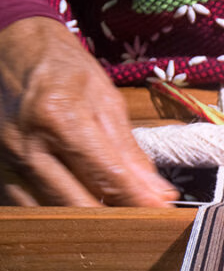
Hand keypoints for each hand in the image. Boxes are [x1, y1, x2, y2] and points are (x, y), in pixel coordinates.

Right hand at [0, 17, 176, 205]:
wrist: (11, 49)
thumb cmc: (62, 69)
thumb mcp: (105, 100)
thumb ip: (130, 151)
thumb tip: (157, 192)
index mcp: (59, 118)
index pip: (106, 176)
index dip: (138, 200)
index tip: (162, 213)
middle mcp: (27, 144)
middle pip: (78, 204)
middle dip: (116, 218)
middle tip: (143, 221)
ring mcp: (6, 161)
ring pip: (52, 214)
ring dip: (88, 222)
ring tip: (117, 216)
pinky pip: (29, 207)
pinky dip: (59, 213)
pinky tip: (83, 209)